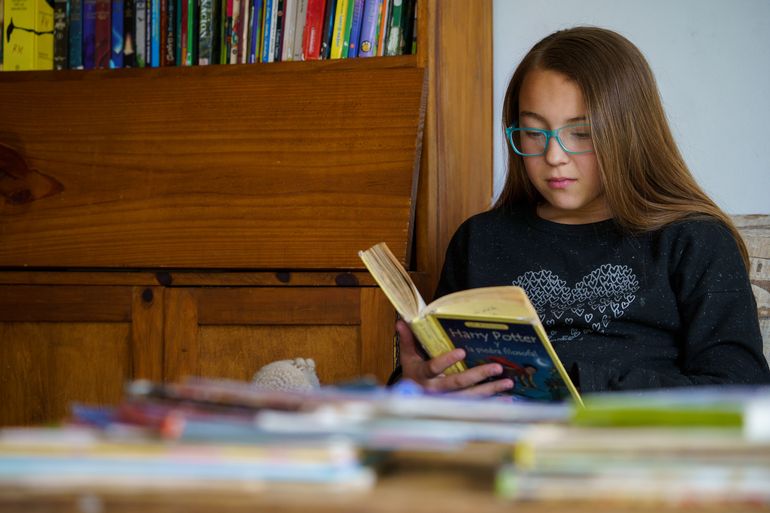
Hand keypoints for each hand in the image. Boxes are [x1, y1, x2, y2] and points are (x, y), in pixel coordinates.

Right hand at [396, 320, 513, 395]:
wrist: (409, 402)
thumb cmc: (412, 375)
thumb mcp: (408, 358)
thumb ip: (408, 340)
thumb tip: (402, 321)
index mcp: (422, 376)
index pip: (433, 368)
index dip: (446, 361)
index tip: (461, 352)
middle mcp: (435, 391)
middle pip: (457, 383)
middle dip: (478, 376)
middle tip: (496, 368)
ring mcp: (446, 401)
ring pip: (470, 397)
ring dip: (490, 390)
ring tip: (507, 383)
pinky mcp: (456, 408)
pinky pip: (476, 406)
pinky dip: (492, 403)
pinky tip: (507, 398)